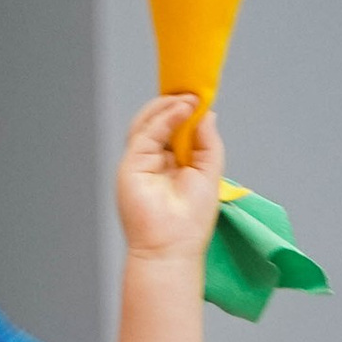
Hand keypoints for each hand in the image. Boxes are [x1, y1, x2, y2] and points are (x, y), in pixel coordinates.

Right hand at [114, 94, 224, 259]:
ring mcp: (140, 161)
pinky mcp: (131, 164)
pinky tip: (181, 111)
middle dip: (175, 103)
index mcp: (172, 163)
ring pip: (147, 122)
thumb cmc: (191, 221)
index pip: (174, 128)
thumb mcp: (210, 172)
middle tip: (194, 94)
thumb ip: (208, 141)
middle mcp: (154, 160)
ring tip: (190, 100)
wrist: (172, 247)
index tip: (200, 97)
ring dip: (168, 106)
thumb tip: (207, 113)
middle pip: (158, 121)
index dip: (185, 110)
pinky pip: (145, 133)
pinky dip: (163, 118)